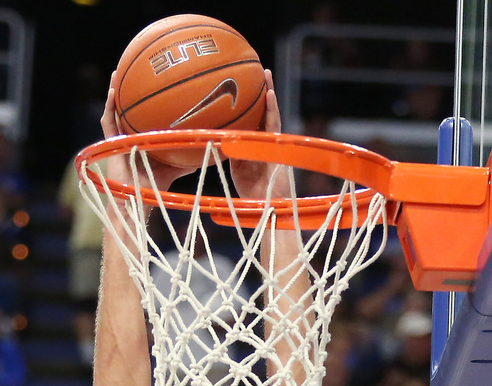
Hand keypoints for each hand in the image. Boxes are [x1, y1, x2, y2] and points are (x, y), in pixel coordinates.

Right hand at [100, 76, 195, 192]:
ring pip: (117, 110)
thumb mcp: (176, 167)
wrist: (136, 199)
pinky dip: (110, 106)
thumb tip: (212, 147)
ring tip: (119, 72)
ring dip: (117, 91)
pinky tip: (113, 91)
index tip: (158, 81)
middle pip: (131, 108)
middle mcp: (132, 134)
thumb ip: (189, 156)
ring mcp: (120, 136)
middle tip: (139, 69)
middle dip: (133, 89)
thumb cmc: (154, 186)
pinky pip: (108, 121)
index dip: (151, 100)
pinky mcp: (110, 142)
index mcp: (146, 137)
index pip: (147, 114)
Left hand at [229, 69, 289, 201]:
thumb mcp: (235, 168)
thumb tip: (212, 136)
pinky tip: (269, 94)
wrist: (265, 208)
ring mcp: (274, 143)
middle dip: (260, 92)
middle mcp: (266, 141)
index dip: (249, 103)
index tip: (242, 85)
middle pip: (263, 112)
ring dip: (269, 93)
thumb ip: (228, 151)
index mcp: (255, 145)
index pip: (253, 119)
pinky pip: (275, 125)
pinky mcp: (280, 147)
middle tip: (256, 70)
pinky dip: (272, 108)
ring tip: (265, 74)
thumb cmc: (251, 193)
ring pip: (271, 113)